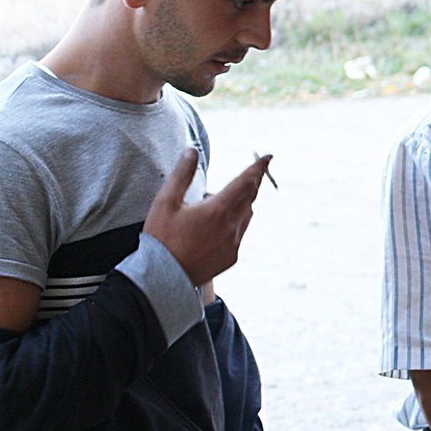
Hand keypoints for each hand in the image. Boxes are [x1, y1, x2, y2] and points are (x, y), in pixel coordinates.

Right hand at [145, 149, 273, 284]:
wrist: (162, 279)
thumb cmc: (161, 239)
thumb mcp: (165, 202)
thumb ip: (181, 174)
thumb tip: (192, 151)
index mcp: (218, 210)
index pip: (246, 181)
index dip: (258, 168)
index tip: (269, 157)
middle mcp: (232, 227)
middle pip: (249, 197)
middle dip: (249, 183)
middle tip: (245, 175)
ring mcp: (234, 243)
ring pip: (246, 215)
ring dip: (238, 204)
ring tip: (213, 205)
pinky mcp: (231, 257)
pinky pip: (239, 233)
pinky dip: (233, 223)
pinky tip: (212, 227)